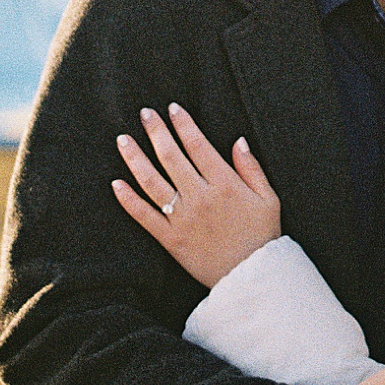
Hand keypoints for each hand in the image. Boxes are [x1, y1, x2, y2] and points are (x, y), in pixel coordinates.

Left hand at [111, 104, 282, 287]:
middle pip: (171, 157)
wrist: (250, 276)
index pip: (199, 146)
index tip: (173, 108)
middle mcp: (200, 197)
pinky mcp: (170, 238)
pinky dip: (128, 199)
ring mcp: (182, 218)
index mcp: (225, 184)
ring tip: (123, 139)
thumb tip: (238, 141)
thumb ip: (252, 168)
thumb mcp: (268, 198)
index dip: (184, 124)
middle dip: (156, 132)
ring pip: (152, 182)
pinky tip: (115, 183)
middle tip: (145, 113)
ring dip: (135, 158)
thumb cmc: (262, 235)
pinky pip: (144, 216)